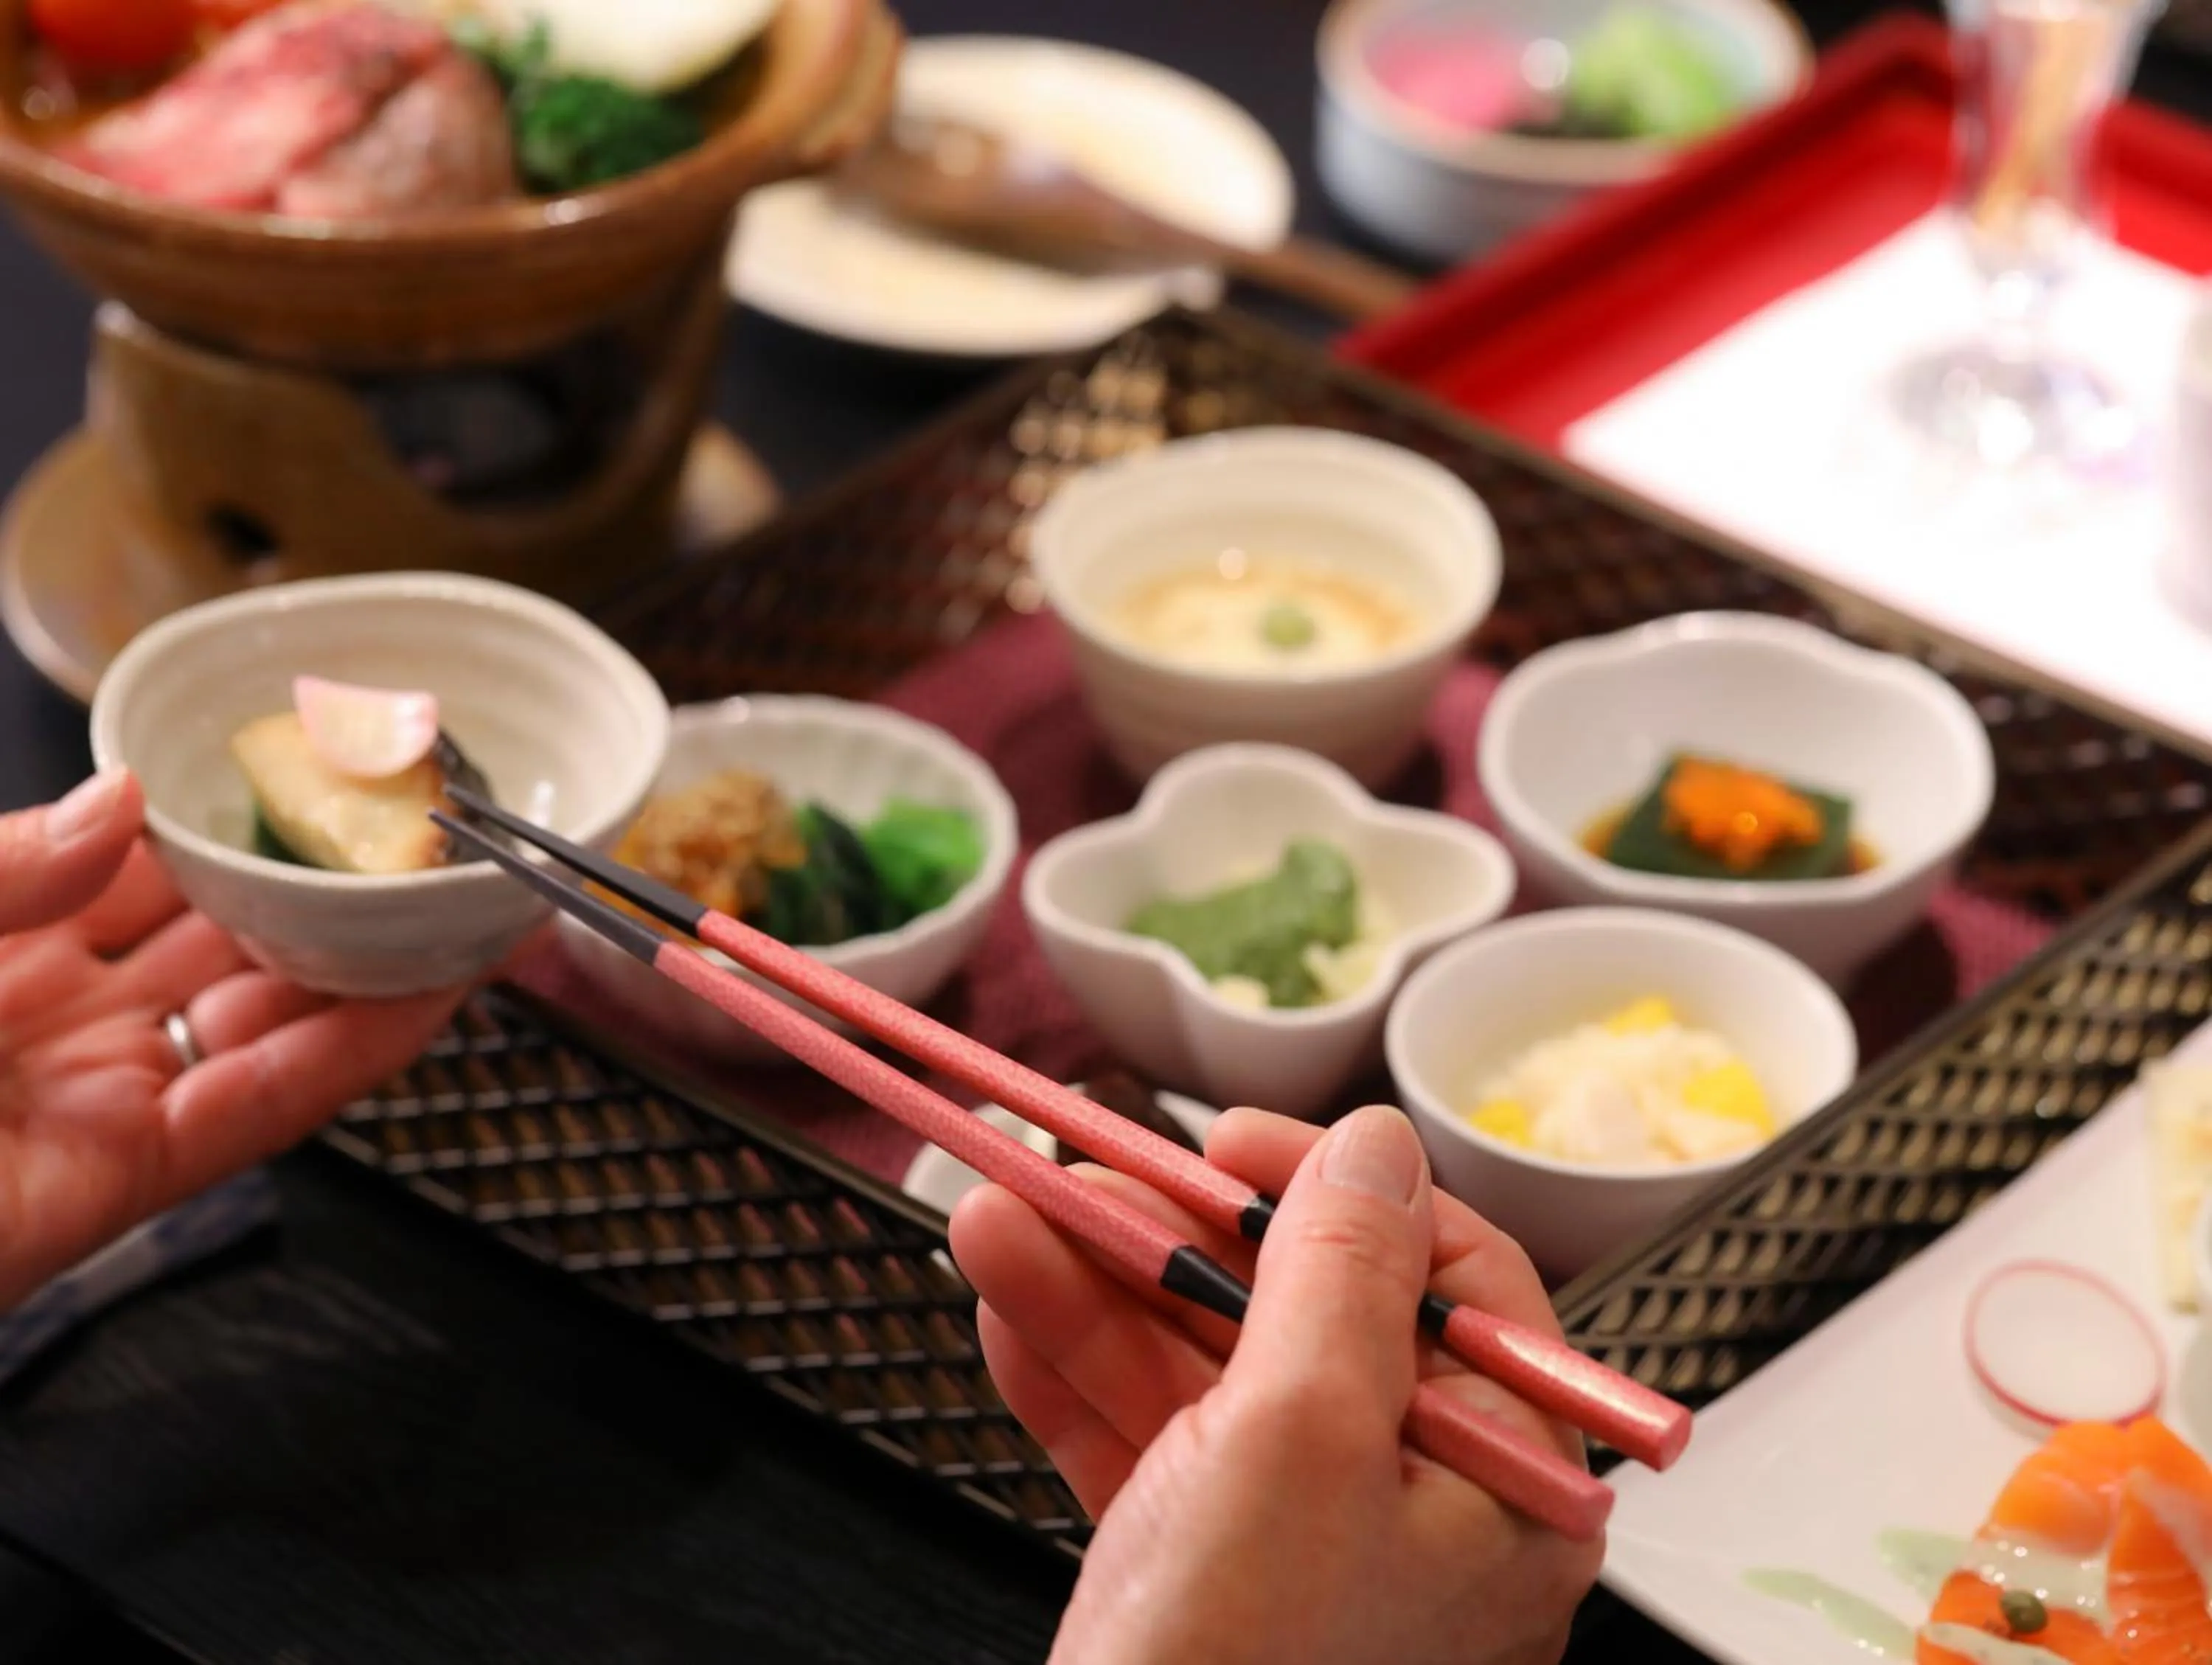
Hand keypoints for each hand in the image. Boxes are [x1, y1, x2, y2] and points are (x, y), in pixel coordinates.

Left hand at [0, 770, 466, 1309]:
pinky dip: (353, 1055)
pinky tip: (428, 999)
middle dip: (320, 882)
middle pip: (218, 932)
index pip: (132, 858)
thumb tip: (123, 803)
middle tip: (416, 827)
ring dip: (366, 962)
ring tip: (460, 899)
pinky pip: (261, 1107)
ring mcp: (96, 1091)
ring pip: (261, 1015)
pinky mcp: (126, 1175)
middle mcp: (50, 1010)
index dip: (224, 813)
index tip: (307, 762)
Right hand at [950, 1104, 1601, 1664]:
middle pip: (1300, 1315)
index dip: (1339, 1192)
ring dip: (1094, 1285)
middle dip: (1172, 1234)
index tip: (1234, 1139)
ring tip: (1001, 1211)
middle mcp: (1416, 1512)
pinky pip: (1143, 1445)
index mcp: (1501, 1485)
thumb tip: (1376, 1144)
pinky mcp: (1204, 1579)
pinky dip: (1071, 1373)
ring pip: (1201, 1371)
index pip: (1450, 1283)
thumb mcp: (1299, 1435)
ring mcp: (1302, 1548)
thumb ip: (1340, 1272)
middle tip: (1085, 1162)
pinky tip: (1004, 1303)